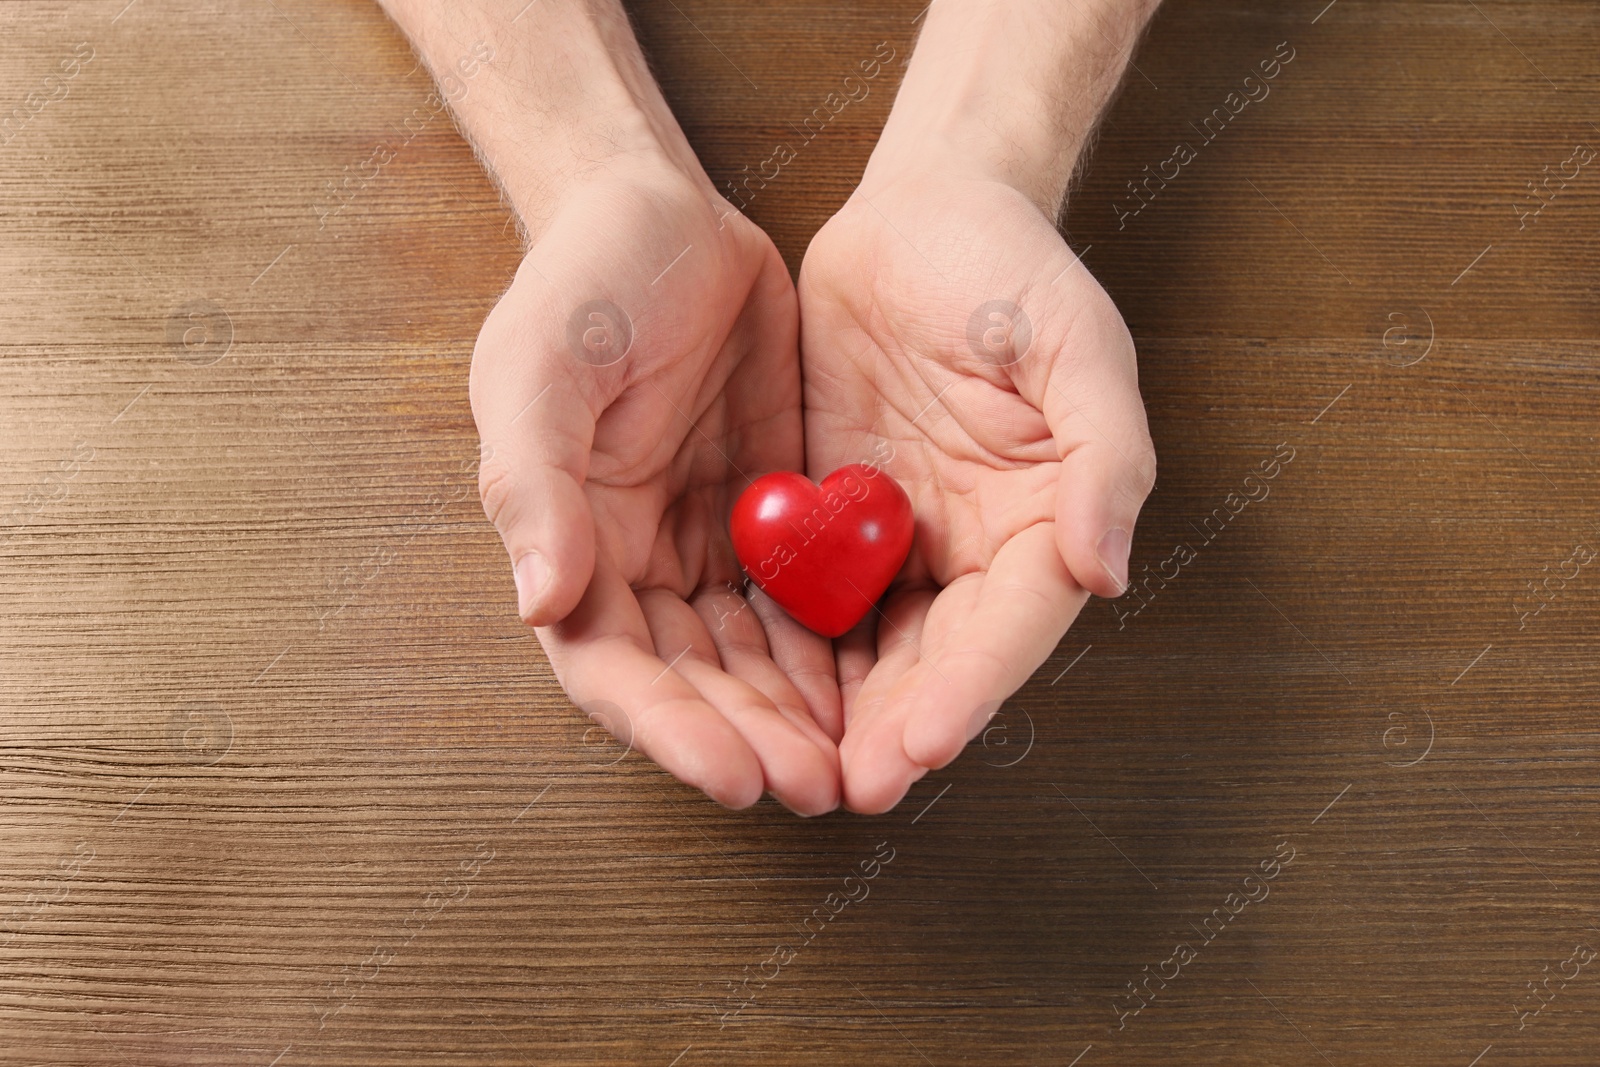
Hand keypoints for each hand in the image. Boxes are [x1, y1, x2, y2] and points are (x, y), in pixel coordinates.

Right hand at [472, 158, 841, 813]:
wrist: (664, 214)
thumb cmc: (581, 283)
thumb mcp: (535, 368)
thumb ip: (532, 482)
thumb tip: (539, 599)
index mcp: (571, 544)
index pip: (611, 668)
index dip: (669, 728)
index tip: (733, 773)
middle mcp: (636, 564)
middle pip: (692, 682)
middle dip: (750, 738)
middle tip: (818, 784)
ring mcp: (707, 544)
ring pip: (753, 657)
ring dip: (798, 714)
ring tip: (855, 760)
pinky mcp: (772, 517)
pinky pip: (805, 600)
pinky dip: (835, 649)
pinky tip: (877, 684)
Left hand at [798, 174, 1156, 811]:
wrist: (917, 214)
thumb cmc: (1009, 267)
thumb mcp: (1075, 340)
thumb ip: (1104, 453)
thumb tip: (1108, 568)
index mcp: (1045, 519)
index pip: (1012, 624)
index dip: (971, 688)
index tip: (922, 743)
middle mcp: (975, 547)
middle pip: (939, 659)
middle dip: (896, 726)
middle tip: (848, 785)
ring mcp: (900, 541)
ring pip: (872, 648)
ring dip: (838, 711)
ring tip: (795, 766)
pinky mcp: (835, 521)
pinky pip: (810, 596)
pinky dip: (788, 647)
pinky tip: (749, 689)